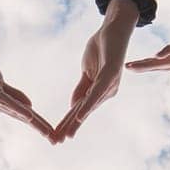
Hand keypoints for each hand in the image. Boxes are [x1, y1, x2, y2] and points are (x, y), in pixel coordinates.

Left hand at [0, 44, 53, 139]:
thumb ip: (14, 94)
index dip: (40, 124)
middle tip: (56, 141)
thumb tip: (30, 106)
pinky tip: (28, 115)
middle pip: (24, 118)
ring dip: (33, 123)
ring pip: (17, 112)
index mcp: (0, 102)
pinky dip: (18, 109)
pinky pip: (5, 101)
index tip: (54, 134)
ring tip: (47, 133)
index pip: (25, 115)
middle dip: (40, 129)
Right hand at [53, 15, 131, 141]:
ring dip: (77, 121)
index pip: (79, 109)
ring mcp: (110, 84)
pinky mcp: (111, 74)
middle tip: (57, 141)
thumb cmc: (102, 48)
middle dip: (69, 127)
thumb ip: (81, 89)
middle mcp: (107, 91)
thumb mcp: (87, 71)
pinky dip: (88, 104)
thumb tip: (73, 107)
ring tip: (67, 135)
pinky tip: (80, 115)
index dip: (67, 123)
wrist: (114, 28)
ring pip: (90, 106)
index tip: (56, 136)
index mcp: (100, 91)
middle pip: (84, 111)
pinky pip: (97, 92)